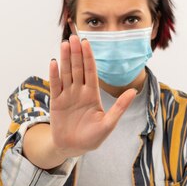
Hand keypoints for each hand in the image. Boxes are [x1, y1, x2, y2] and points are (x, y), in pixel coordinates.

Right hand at [48, 35, 136, 157]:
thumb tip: (133, 90)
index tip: (87, 42)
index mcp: (92, 94)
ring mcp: (67, 95)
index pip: (91, 71)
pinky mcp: (56, 102)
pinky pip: (55, 85)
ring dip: (65, 59)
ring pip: (66, 73)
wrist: (73, 148)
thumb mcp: (109, 124)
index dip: (89, 57)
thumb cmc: (92, 138)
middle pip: (77, 68)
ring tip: (65, 44)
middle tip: (74, 37)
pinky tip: (54, 62)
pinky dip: (54, 74)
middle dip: (76, 53)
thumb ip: (119, 107)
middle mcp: (79, 91)